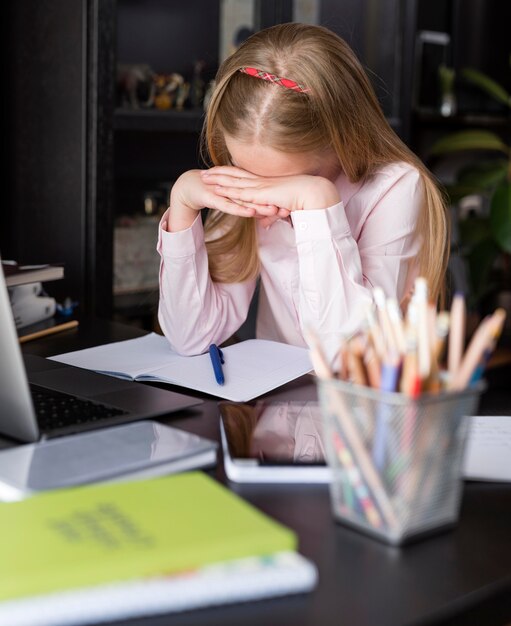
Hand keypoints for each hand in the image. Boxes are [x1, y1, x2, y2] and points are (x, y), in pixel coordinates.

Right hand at [167, 169, 279, 231]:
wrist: (189, 186)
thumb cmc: (212, 193)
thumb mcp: (232, 200)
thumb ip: (245, 205)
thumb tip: (260, 214)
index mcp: (241, 187)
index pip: (261, 195)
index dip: (275, 200)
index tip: (290, 206)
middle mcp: (235, 188)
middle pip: (256, 197)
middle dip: (272, 203)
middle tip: (288, 209)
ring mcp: (224, 192)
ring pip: (245, 201)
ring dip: (259, 206)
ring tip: (273, 211)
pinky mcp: (214, 198)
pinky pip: (229, 205)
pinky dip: (240, 209)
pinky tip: (249, 213)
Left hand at [201, 166, 340, 221]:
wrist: (314, 195)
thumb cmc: (304, 201)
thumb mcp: (282, 209)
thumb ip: (270, 215)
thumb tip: (263, 223)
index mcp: (267, 183)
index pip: (245, 177)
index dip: (232, 174)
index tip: (220, 172)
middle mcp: (262, 182)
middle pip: (236, 176)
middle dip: (219, 174)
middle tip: (204, 172)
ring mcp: (261, 186)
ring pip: (234, 182)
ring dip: (218, 180)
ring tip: (203, 178)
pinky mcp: (261, 194)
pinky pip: (241, 193)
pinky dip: (228, 191)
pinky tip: (216, 190)